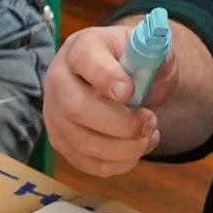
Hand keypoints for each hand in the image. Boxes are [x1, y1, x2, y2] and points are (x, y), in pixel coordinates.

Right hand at [43, 23, 170, 176]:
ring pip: (84, 143)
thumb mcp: (148, 50)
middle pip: (76, 108)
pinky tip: (136, 147)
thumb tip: (157, 69)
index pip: (85, 59)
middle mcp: (58, 79)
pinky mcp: (61, 141)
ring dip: (125, 147)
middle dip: (121, 124)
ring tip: (148, 135)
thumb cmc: (131, 62)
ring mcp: (55, 113)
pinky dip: (120, 163)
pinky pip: (88, 163)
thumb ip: (156, 55)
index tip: (130, 92)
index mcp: (81, 49)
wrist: (114, 78)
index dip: (106, 77)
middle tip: (150, 121)